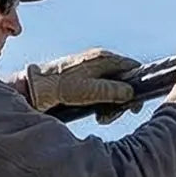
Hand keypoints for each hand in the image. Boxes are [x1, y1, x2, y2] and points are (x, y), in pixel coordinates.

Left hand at [10, 47, 145, 123]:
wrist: (37, 87)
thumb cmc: (61, 86)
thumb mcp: (90, 90)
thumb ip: (113, 90)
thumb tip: (131, 93)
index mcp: (104, 58)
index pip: (132, 67)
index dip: (138, 84)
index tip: (136, 103)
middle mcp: (100, 61)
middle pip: (124, 80)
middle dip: (122, 100)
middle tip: (114, 115)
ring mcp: (92, 70)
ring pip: (112, 87)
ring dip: (111, 105)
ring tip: (102, 118)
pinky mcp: (85, 79)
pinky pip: (101, 91)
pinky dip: (102, 103)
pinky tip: (96, 114)